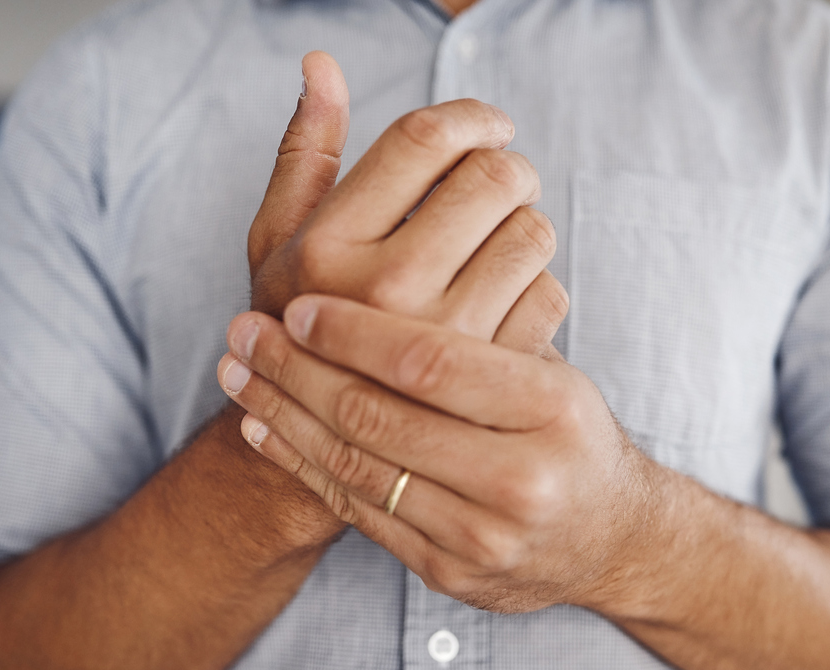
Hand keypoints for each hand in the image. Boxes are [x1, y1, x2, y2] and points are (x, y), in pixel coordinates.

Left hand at [219, 293, 659, 613]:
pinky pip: (359, 512)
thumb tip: (404, 243)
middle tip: (243, 332)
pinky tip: (265, 428)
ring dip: (285, 414)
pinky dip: (303, 466)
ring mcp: (484, 535)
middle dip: (297, 369)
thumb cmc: (572, 433)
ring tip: (238, 373)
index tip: (297, 305)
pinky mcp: (449, 571)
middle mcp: (521, 478)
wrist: (613, 539)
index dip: (352, 332)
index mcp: (552, 409)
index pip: (430, 362)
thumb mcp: (552, 371)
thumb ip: (486, 326)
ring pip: (357, 467)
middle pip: (379, 416)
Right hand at [243, 52, 565, 352]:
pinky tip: (506, 300)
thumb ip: (304, 153)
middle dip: (509, 166)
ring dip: (527, 224)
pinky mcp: (491, 378)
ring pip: (532, 232)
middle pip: (492, 177)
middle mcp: (385, 292)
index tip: (492, 124)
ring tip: (500, 242)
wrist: (332, 445)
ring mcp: (444, 339)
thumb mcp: (280, 242)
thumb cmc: (302, 326)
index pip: (425, 138)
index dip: (472, 115)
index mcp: (329, 247)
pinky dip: (537, 285)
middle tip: (506, 181)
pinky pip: (549, 292)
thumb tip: (321, 63)